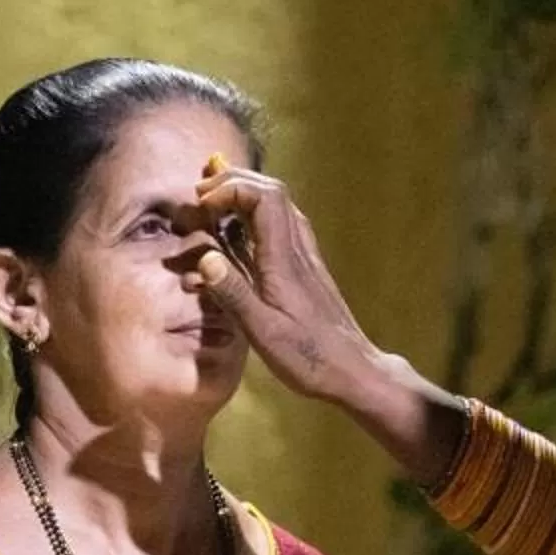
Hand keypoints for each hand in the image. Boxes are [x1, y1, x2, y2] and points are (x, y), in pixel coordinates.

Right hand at [184, 163, 386, 405]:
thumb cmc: (308, 357)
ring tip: (214, 207)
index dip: (231, 188)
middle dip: (234, 183)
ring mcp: (306, 257)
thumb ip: (234, 294)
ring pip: (279, 206)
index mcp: (285, 259)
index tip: (203, 204)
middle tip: (201, 195)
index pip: (264, 197)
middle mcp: (298, 249)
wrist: (353, 371)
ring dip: (246, 196)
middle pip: (272, 191)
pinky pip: (281, 226)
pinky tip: (239, 235)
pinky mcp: (307, 269)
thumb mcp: (263, 332)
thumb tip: (205, 257)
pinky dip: (256, 217)